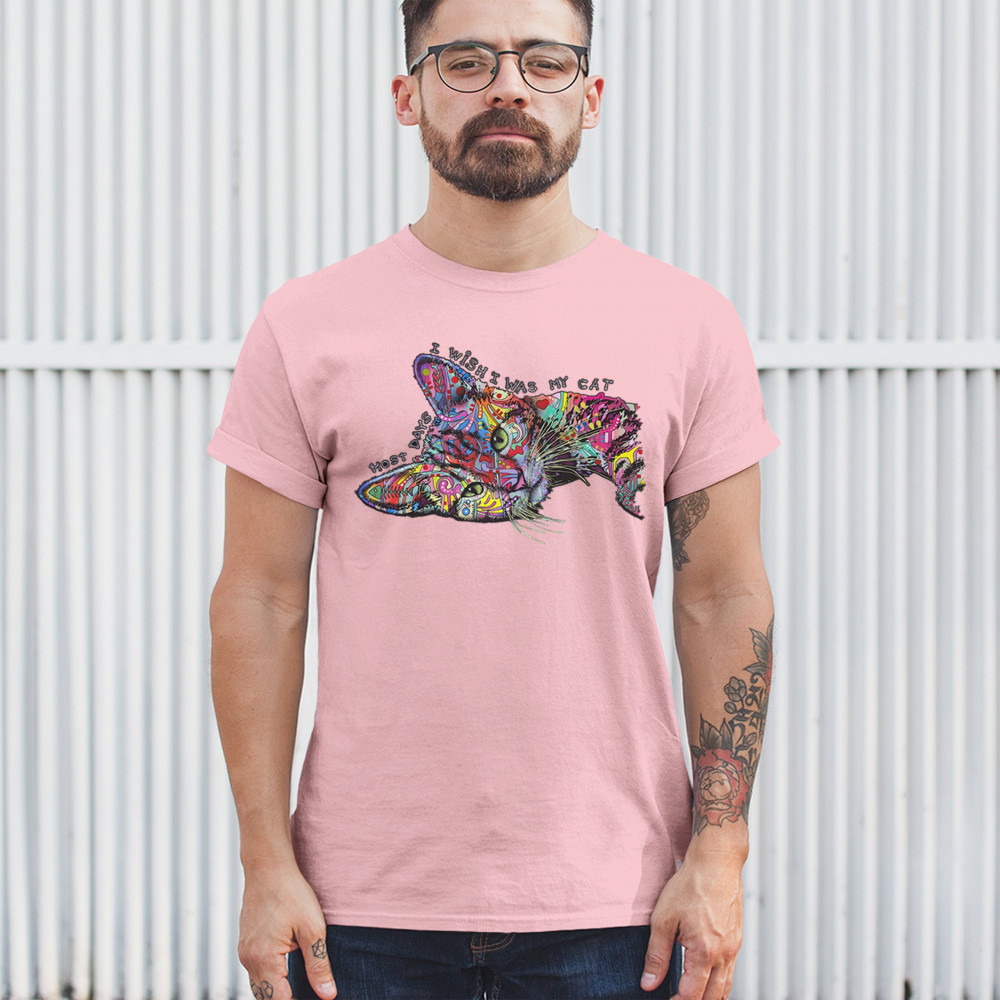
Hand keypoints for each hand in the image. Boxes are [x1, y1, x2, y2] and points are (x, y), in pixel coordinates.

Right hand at [238, 857, 337, 998]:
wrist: (268, 866)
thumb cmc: (291, 893)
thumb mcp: (312, 928)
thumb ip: (318, 965)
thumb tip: (328, 995)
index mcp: (265, 959)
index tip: (313, 998)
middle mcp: (248, 959)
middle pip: (265, 997)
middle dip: (285, 999)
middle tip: (309, 994)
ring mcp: (244, 951)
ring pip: (258, 986)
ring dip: (276, 990)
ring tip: (299, 988)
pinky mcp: (245, 942)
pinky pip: (255, 970)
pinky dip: (269, 977)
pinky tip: (285, 970)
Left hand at [640, 851, 742, 998]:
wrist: (716, 862)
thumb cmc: (690, 886)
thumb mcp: (663, 919)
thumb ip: (656, 955)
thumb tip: (648, 983)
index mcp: (704, 953)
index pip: (692, 995)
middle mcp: (724, 955)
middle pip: (713, 997)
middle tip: (677, 999)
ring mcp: (734, 947)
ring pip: (726, 987)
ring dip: (709, 997)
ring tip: (691, 996)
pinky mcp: (737, 938)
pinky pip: (731, 971)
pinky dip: (719, 982)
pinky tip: (706, 976)